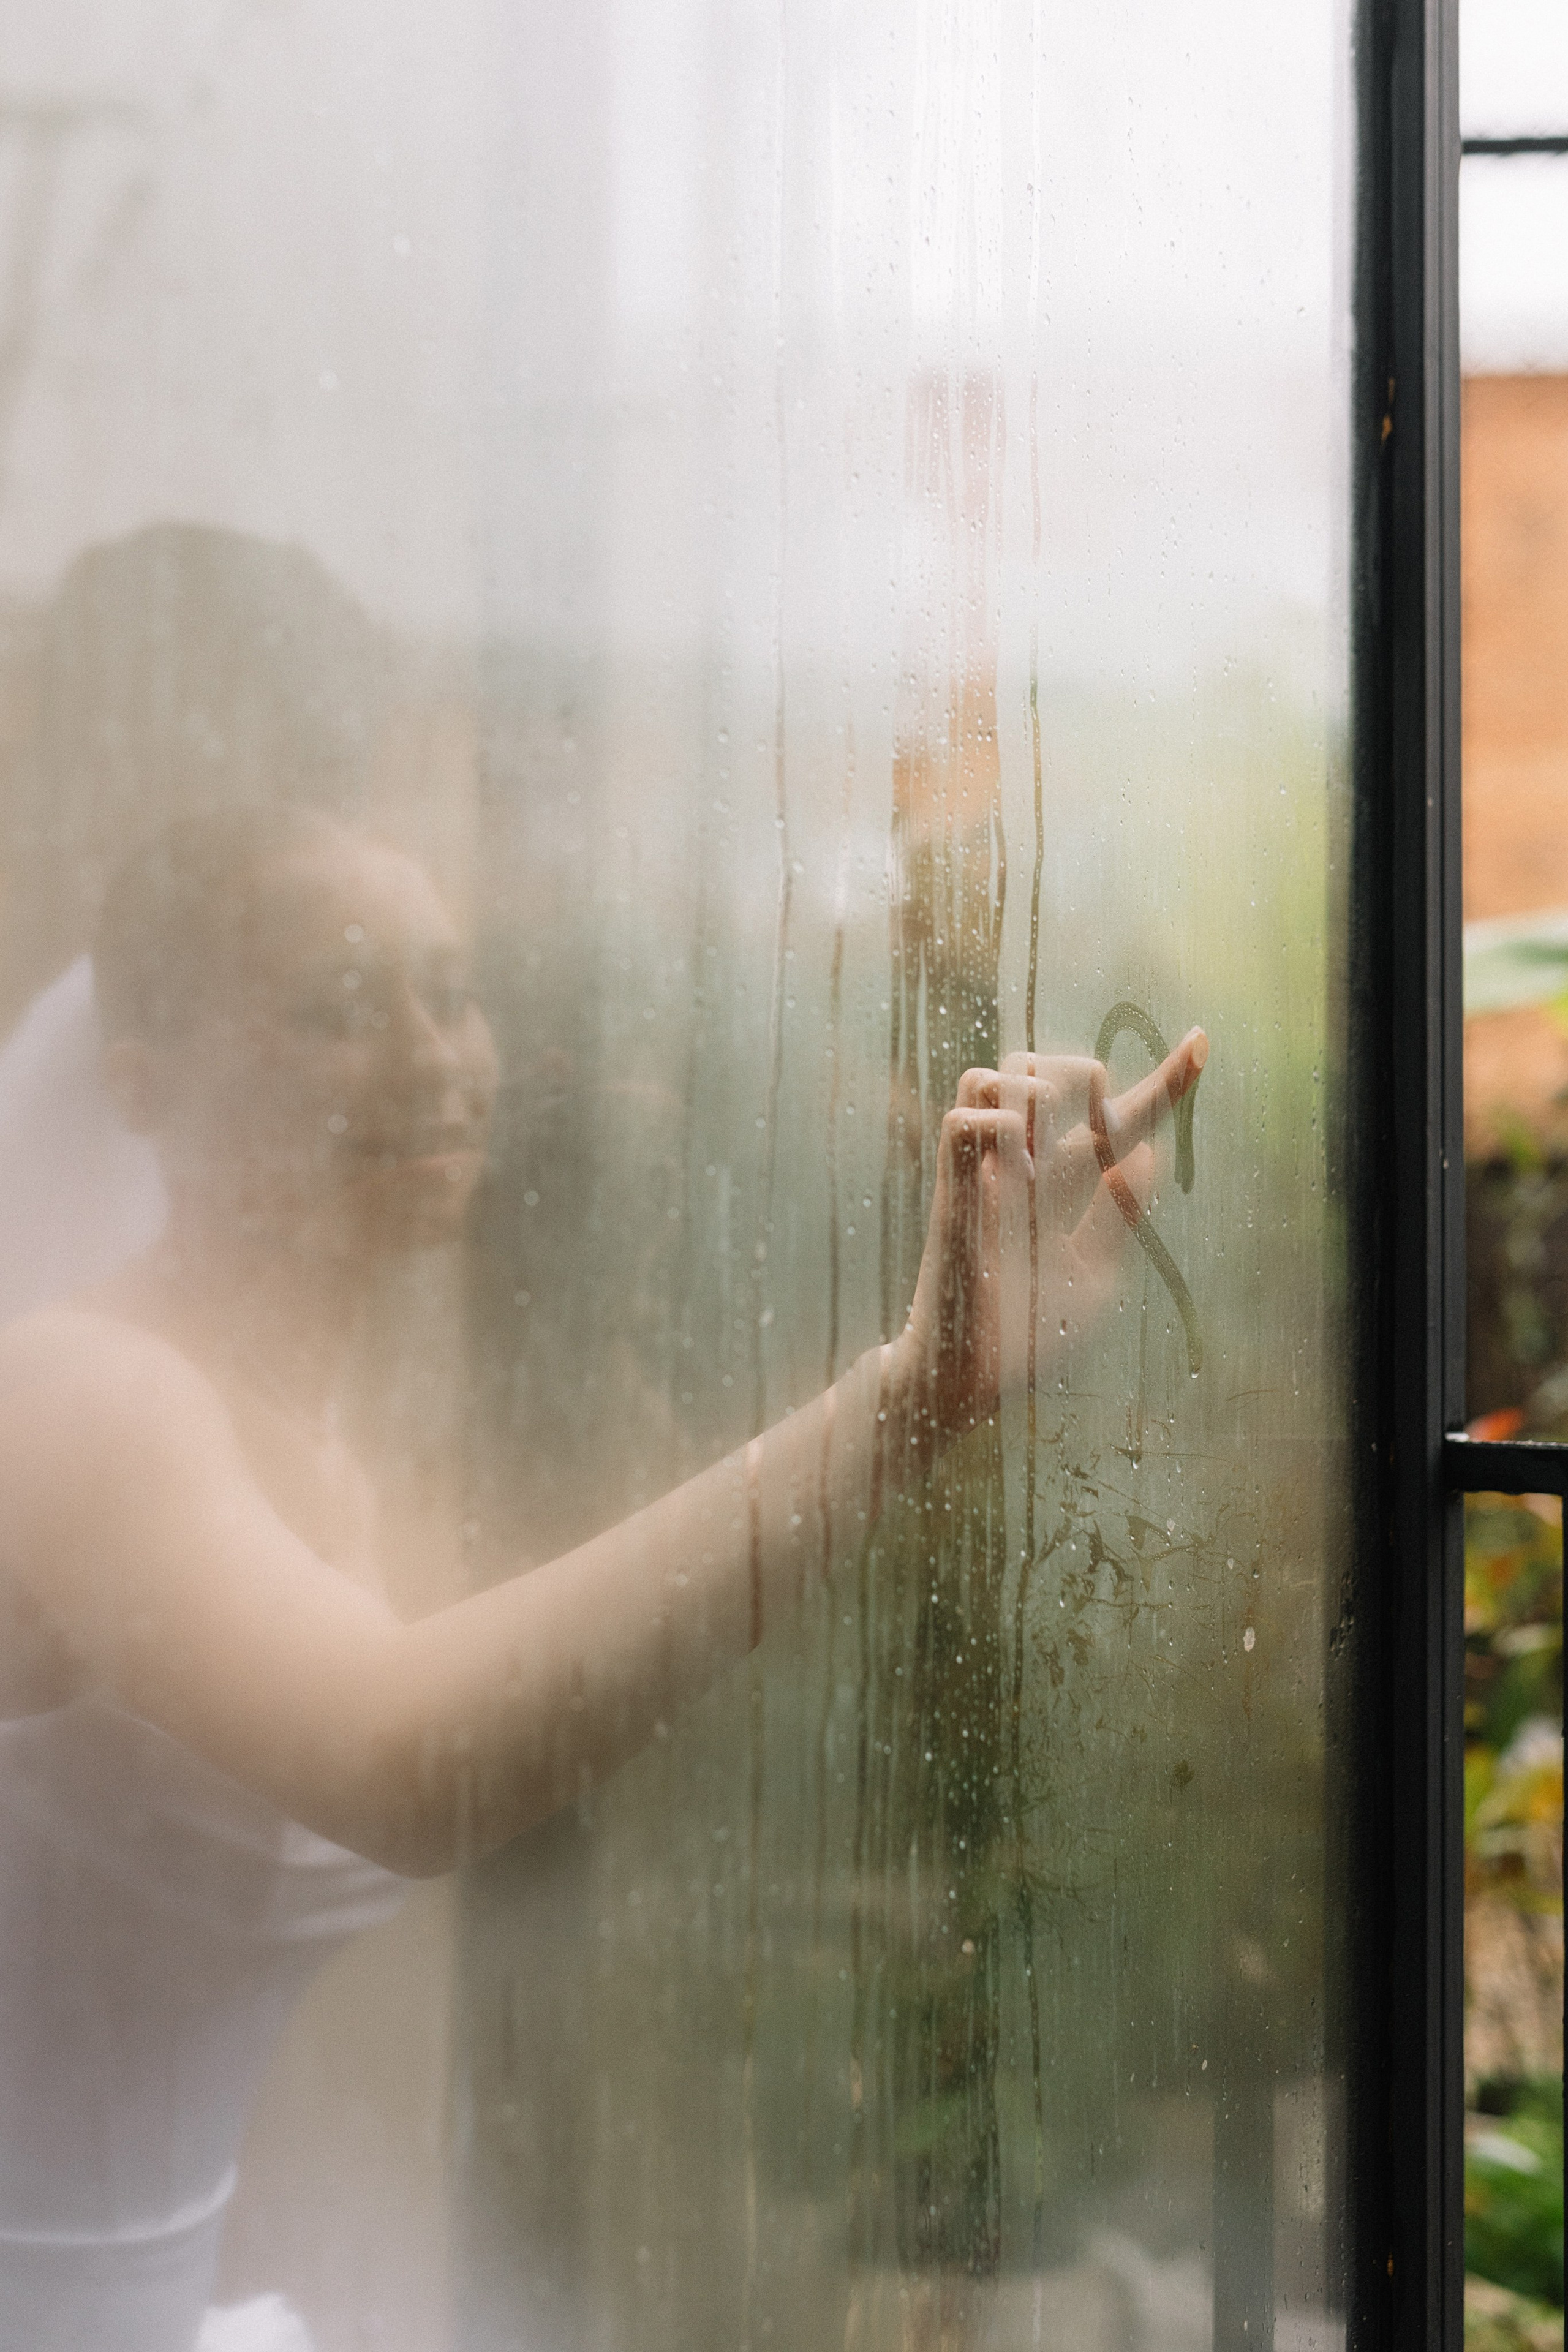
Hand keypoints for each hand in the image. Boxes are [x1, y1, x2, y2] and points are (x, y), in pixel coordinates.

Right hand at [893, 1030, 1208, 1441]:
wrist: (970, 1378)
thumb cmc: (1026, 1336)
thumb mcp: (1095, 1276)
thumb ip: (1120, 1214)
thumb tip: (1149, 1152)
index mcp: (1066, 1188)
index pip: (1120, 1120)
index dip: (1167, 1080)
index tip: (1203, 1042)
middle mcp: (1026, 1168)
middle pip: (1047, 1068)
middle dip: (1083, 1075)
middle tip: (1095, 1131)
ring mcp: (986, 1174)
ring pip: (997, 1074)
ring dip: (1033, 1092)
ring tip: (1043, 1146)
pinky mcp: (952, 1190)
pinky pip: (965, 1119)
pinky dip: (997, 1126)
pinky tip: (1017, 1165)